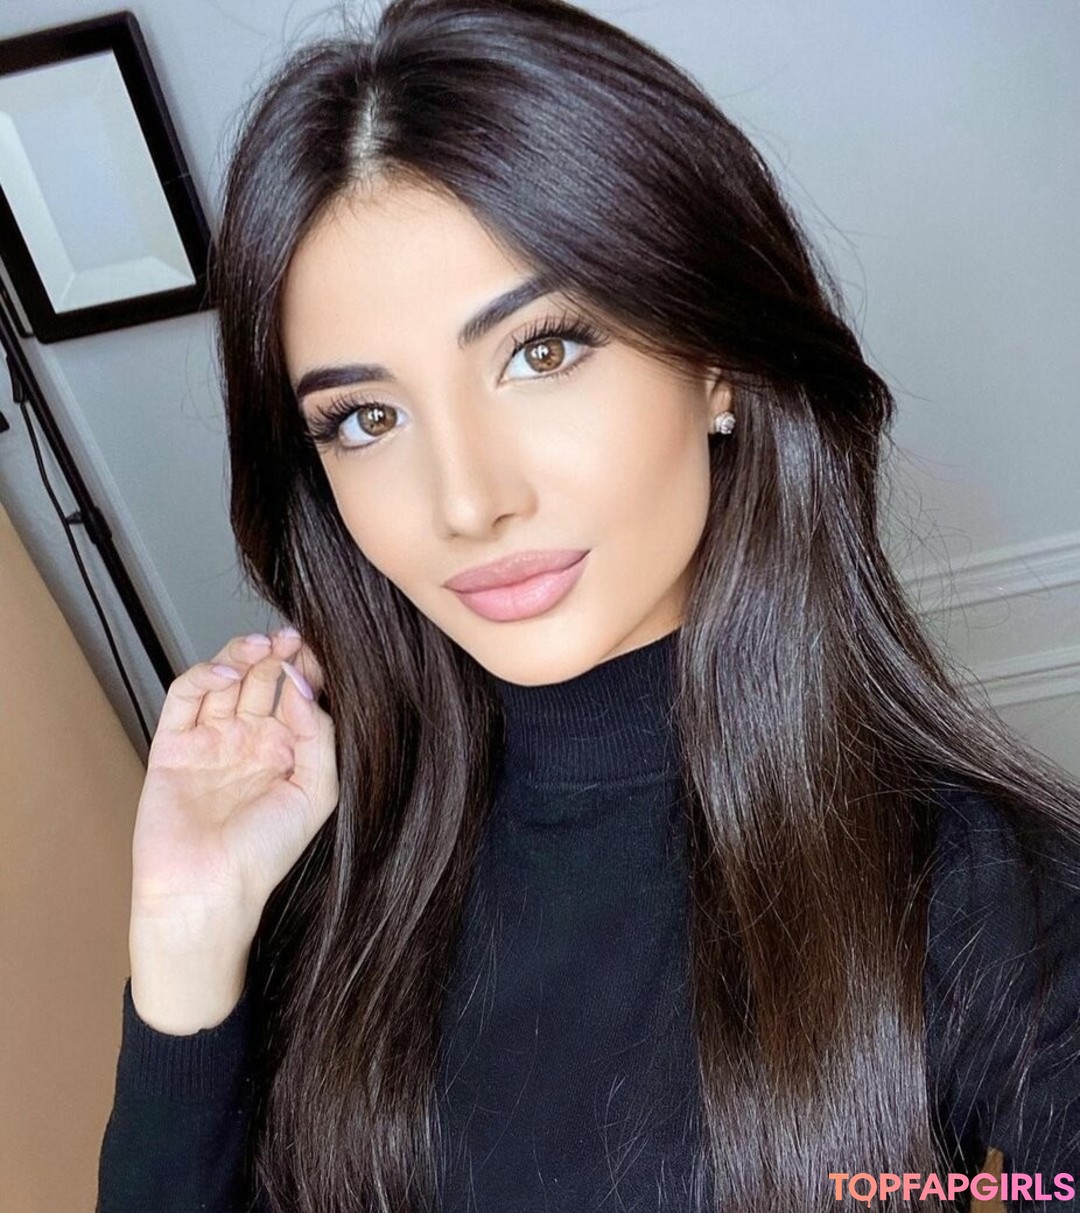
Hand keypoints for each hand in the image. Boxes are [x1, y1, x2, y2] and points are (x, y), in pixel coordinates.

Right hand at [129, 629, 338, 953]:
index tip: (316, 650)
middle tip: (290, 638)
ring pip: (226, 679)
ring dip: (242, 655)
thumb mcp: (315, 793)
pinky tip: (226, 673)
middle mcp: (249, 741)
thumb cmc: (264, 853)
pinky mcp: (173, 744)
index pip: (297, 696)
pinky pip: (185, 697)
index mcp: (286, 751)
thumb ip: (318, 736)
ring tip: (263, 645)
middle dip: (278, 655)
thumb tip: (302, 685)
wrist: (207, 891)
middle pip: (262, 679)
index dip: (306, 669)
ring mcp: (211, 740)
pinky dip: (202, 676)